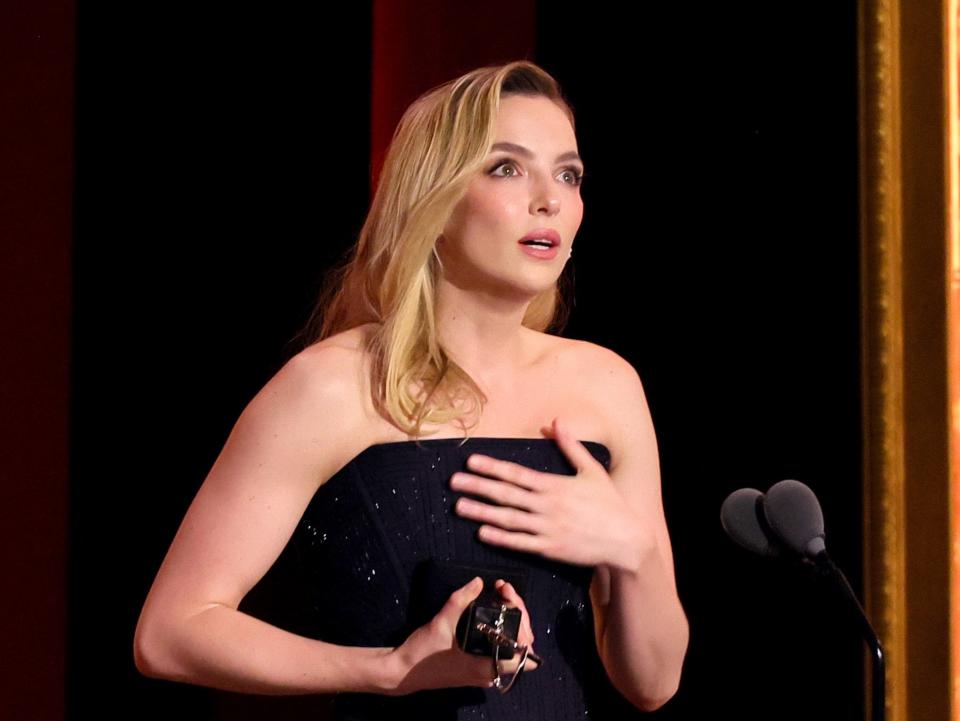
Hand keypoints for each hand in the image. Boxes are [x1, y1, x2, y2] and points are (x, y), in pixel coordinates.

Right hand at [385, 576, 537, 695]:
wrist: (402, 672)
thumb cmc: (423, 653)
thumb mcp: (442, 623)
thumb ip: (461, 600)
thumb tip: (478, 582)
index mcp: (487, 667)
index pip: (526, 654)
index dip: (524, 624)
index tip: (509, 600)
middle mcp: (490, 673)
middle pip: (522, 645)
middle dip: (517, 614)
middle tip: (503, 590)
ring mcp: (483, 671)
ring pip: (511, 645)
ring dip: (509, 619)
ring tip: (498, 595)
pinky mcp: (475, 666)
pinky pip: (498, 646)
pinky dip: (498, 627)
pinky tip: (488, 609)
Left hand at [450, 417, 640, 570]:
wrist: (626, 540)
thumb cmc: (610, 504)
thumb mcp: (592, 470)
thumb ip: (571, 446)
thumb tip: (557, 421)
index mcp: (555, 485)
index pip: (516, 473)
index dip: (492, 467)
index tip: (471, 461)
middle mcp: (547, 506)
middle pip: (506, 494)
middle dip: (477, 486)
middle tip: (453, 482)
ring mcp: (547, 528)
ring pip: (508, 519)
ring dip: (481, 512)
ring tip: (459, 507)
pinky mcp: (550, 549)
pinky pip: (520, 543)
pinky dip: (500, 538)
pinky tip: (482, 532)